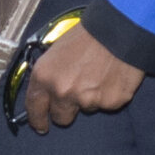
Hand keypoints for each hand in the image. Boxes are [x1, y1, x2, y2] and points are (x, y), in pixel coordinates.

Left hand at [19, 21, 144, 133]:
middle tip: (76, 96)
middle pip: (61, 118)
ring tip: (99, 75)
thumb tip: (47, 91)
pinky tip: (112, 77)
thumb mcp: (56, 51)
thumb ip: (50, 75)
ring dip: (90, 98)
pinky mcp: (111, 103)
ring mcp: (87, 100)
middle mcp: (63, 92)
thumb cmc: (87, 35)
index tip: (41, 125)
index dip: (37, 119)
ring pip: (86, 109)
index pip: (34, 107)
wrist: (120, 29)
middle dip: (66, 110)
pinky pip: (107, 105)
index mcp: (44, 76)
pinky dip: (109, 94)